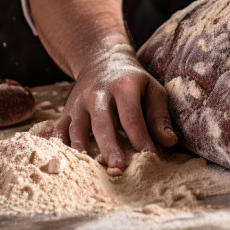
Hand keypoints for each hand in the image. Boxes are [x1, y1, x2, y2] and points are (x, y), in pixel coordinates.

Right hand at [53, 44, 176, 168]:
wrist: (101, 59)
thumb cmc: (133, 81)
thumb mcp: (152, 90)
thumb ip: (160, 116)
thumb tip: (169, 142)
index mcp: (123, 86)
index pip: (131, 115)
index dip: (140, 136)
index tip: (149, 156)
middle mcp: (97, 93)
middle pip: (102, 123)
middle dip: (109, 146)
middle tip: (117, 168)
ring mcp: (79, 102)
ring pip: (77, 127)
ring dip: (83, 149)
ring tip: (90, 170)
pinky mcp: (67, 110)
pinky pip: (60, 129)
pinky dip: (61, 145)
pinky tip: (68, 162)